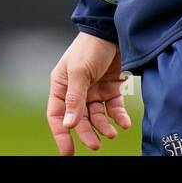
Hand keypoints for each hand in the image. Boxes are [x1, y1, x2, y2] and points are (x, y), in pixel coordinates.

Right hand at [47, 32, 131, 155]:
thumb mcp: (79, 72)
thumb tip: (69, 125)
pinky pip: (113, 109)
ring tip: (111, 134)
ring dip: (103, 127)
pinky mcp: (111, 89)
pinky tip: (124, 123)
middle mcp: (77, 91)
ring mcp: (94, 91)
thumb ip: (75, 99)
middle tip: (95, 145)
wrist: (113, 30)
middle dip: (86, 133)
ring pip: (96, 117)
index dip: (61, 134)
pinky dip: (118, 117)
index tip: (68, 152)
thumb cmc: (90, 47)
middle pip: (78, 120)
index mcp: (62, 86)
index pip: (57, 115)